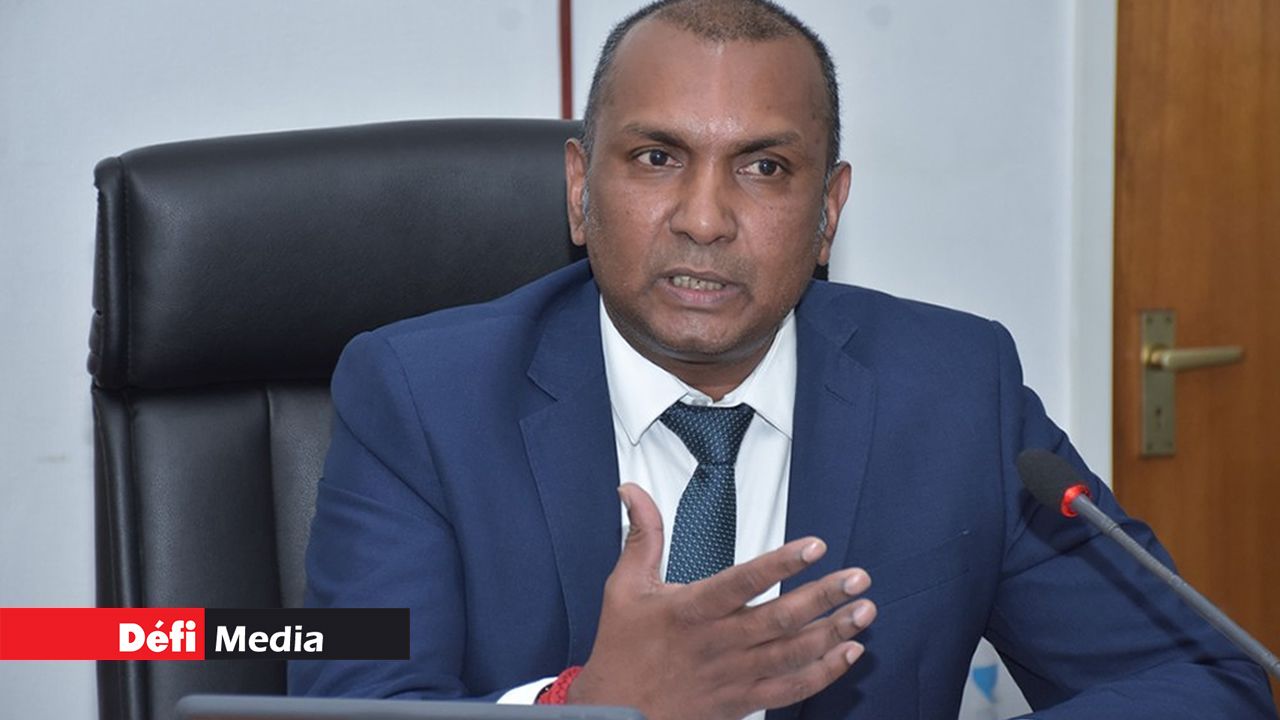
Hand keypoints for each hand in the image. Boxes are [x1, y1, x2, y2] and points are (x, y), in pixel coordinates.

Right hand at [567, 483, 875, 719]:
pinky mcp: (742, 701)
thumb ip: (642, 536)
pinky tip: (847, 653)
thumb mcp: (625, 587)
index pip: (743, 581)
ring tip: (864, 610)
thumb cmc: (622, 650)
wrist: (616, 715)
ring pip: (792, 653)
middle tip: (858, 577)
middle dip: (824, 596)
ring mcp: (734, 675)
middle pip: (780, 618)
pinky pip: (791, 689)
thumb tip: (633, 491)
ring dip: (832, 631)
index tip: (814, 546)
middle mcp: (718, 642)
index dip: (781, 563)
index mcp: (691, 610)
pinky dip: (823, 673)